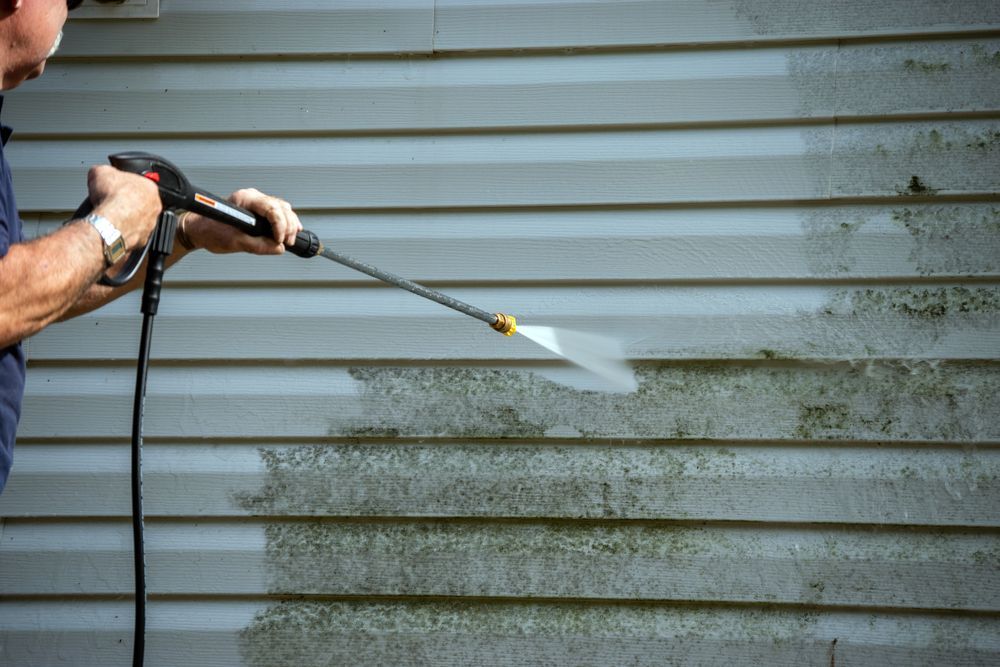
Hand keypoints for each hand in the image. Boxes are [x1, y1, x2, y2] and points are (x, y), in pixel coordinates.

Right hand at [87, 165, 160, 250]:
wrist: (108, 224)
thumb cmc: (110, 198)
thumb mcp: (101, 171)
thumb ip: (106, 170)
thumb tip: (101, 172)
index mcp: (150, 188)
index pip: (139, 183)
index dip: (124, 185)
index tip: (115, 187)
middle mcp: (154, 207)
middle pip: (140, 203)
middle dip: (126, 202)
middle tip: (112, 201)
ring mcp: (150, 225)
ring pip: (138, 220)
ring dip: (126, 218)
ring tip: (111, 216)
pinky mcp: (143, 240)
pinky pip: (133, 234)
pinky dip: (123, 231)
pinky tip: (113, 227)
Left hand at [181, 189, 302, 254]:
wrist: (198, 230)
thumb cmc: (209, 230)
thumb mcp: (234, 242)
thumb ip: (258, 246)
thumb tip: (278, 248)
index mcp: (245, 199)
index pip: (272, 209)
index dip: (280, 226)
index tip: (280, 241)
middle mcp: (253, 197)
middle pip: (282, 208)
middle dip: (288, 226)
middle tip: (287, 242)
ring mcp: (256, 203)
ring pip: (283, 209)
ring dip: (290, 224)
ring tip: (289, 240)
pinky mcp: (258, 210)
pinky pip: (279, 212)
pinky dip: (286, 222)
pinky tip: (290, 232)